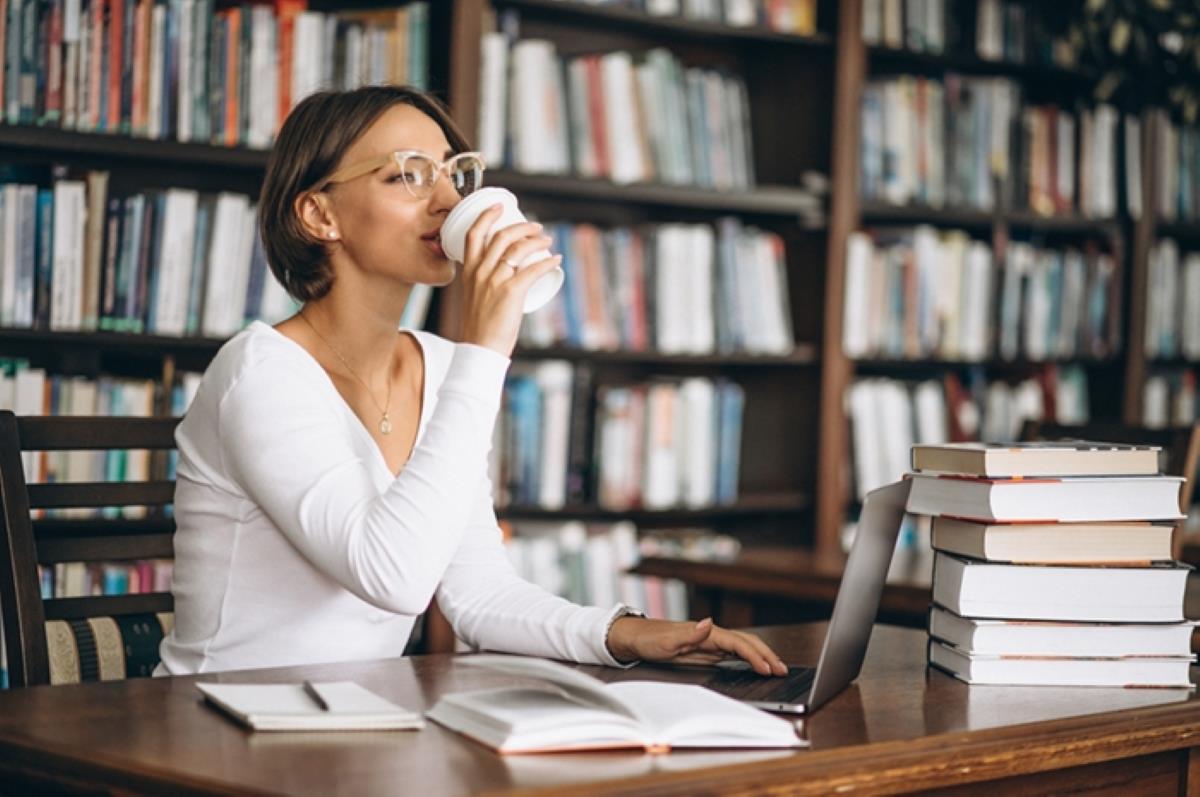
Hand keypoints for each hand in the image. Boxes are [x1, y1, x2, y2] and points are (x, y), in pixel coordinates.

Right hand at [457, 204, 561, 355]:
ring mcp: (495, 280)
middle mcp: (480, 271)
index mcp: (468, 270)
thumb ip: (483, 282)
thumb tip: (504, 274)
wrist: (479, 348)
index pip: (474, 234)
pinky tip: (555, 260)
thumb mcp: (474, 296)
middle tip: (536, 227)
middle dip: (523, 227)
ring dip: (538, 241)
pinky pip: (533, 269)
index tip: (499, 206)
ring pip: (519, 249)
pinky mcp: (511, 292)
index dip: (487, 216)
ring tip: (548, 241)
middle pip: (502, 236)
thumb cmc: (479, 326)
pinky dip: (547, 262)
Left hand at [606, 616, 787, 675]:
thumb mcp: (665, 640)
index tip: (767, 667)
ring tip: (777, 669)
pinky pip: (735, 655)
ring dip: (762, 657)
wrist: (637, 638)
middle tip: (783, 669)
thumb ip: (689, 634)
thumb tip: (708, 622)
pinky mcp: (709, 651)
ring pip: (744, 648)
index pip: (738, 643)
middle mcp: (712, 635)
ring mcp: (712, 643)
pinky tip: (758, 668)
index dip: (754, 655)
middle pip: (747, 643)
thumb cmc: (650, 639)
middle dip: (766, 655)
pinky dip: (750, 660)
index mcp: (706, 632)